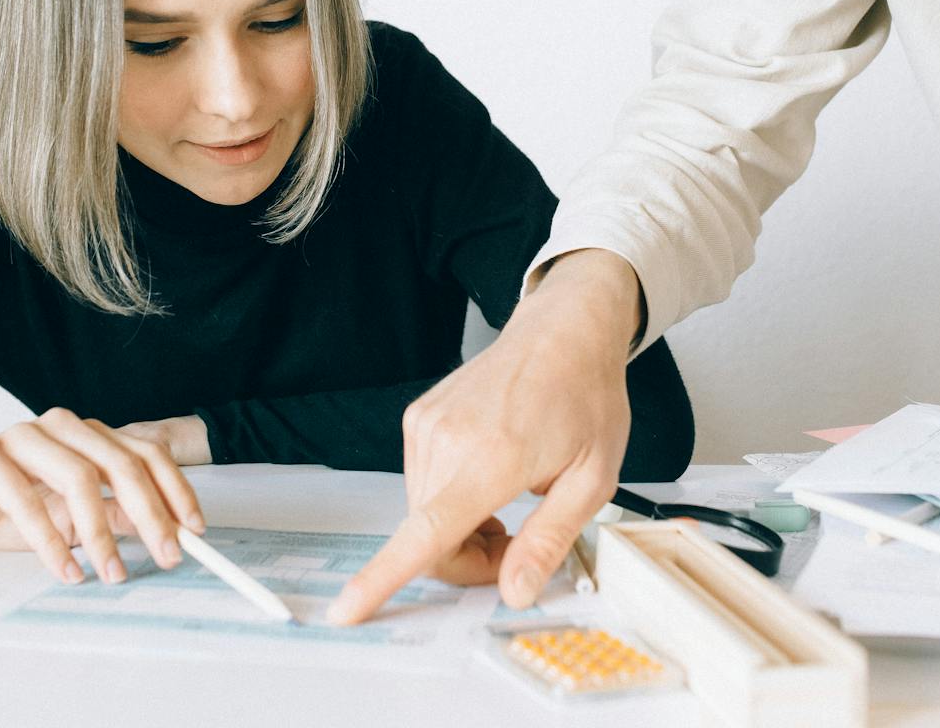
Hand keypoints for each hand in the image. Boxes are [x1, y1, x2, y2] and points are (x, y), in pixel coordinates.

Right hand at [0, 405, 204, 584]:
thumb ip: (114, 514)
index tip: (193, 529)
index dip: (175, 490)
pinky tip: (65, 569)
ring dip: (101, 532)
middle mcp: (61, 427)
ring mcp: (22, 435)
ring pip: (77, 477)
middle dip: (150, 513)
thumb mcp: (72, 517)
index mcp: (89, 434)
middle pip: (120, 463)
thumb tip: (162, 529)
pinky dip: (49, 539)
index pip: (146, 453)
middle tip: (167, 555)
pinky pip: (24, 497)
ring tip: (112, 574)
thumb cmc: (9, 506)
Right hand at [326, 248, 638, 624]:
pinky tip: (487, 475)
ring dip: (460, 529)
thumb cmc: (585, 398)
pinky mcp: (418, 419)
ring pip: (423, 515)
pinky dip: (449, 499)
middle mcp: (447, 439)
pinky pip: (422, 484)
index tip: (345, 609)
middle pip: (429, 539)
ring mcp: (426, 425)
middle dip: (470, 558)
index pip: (427, 531)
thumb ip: (549, 540)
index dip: (382, 577)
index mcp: (492, 458)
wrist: (563, 331)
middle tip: (519, 541)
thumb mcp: (594, 478)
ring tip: (508, 499)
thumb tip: (515, 592)